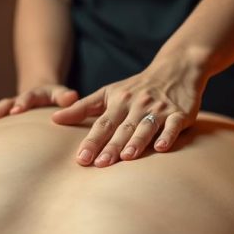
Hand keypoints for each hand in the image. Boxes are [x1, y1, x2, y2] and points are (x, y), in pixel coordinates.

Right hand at [0, 84, 78, 128]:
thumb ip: (65, 96)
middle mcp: (17, 100)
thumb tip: (72, 96)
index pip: (28, 98)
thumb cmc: (53, 97)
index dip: (22, 103)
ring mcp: (7, 107)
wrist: (39, 92)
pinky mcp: (0, 114)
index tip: (16, 111)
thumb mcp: (60, 94)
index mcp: (33, 95)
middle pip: (6, 103)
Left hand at [51, 58, 205, 166]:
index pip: (102, 124)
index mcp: (118, 102)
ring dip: (136, 141)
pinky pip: (173, 125)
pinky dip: (168, 136)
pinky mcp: (179, 114)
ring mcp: (159, 109)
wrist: (175, 69)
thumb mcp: (108, 93)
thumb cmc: (136, 87)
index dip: (91, 141)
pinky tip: (162, 148)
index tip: (81, 159)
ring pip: (145, 126)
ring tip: (127, 157)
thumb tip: (54, 119)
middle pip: (122, 128)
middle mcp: (137, 105)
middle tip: (99, 164)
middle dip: (111, 146)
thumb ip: (82, 108)